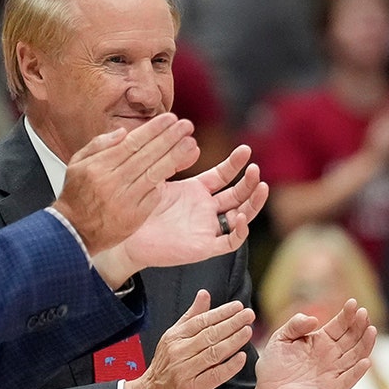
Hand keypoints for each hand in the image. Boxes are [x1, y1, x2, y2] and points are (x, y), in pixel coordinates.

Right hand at [54, 113, 198, 253]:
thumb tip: (122, 132)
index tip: (169, 119)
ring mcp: (125, 199)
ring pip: (154, 173)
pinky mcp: (134, 216)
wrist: (73, 231)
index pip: (132, 142)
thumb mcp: (77, 164)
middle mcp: (113, 181)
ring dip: (175, 156)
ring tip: (190, 143)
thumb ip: (99, 144)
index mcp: (99, 166)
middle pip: (147, 155)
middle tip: (186, 126)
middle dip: (170, 138)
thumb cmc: (77, 196)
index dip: (153, 130)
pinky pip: (154, 195)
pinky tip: (178, 167)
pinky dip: (164, 181)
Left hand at [95, 145, 268, 283]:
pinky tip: (241, 216)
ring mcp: (208, 228)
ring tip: (262, 187)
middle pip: (238, 195)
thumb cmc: (138, 209)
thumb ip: (172, 161)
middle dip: (249, 181)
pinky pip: (230, 241)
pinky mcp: (205, 247)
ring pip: (242, 216)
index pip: (223, 175)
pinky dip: (239, 230)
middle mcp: (206, 209)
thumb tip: (190, 140)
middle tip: (255, 169)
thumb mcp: (156, 178)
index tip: (245, 150)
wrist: (126, 239)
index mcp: (197, 191)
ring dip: (254, 202)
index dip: (235, 163)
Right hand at [123, 290, 254, 388]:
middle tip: (248, 315)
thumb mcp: (173, 338)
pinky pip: (214, 375)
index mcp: (175, 337)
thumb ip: (191, 316)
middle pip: (210, 334)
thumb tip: (204, 294)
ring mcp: (185, 371)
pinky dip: (229, 366)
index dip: (222, 312)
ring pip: (214, 353)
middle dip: (232, 323)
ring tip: (247, 331)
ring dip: (233, 341)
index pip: (202, 320)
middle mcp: (179, 352)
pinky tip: (241, 358)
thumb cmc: (165, 368)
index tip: (238, 306)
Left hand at [252, 299, 377, 388]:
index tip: (353, 303)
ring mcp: (333, 373)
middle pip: (352, 338)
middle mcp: (331, 355)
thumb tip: (314, 318)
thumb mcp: (280, 338)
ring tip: (371, 330)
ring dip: (365, 344)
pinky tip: (366, 361)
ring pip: (356, 357)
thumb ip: (295, 324)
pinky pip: (347, 381)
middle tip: (364, 313)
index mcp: (321, 341)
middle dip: (360, 325)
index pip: (340, 325)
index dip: (348, 314)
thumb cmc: (274, 367)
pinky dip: (357, 372)